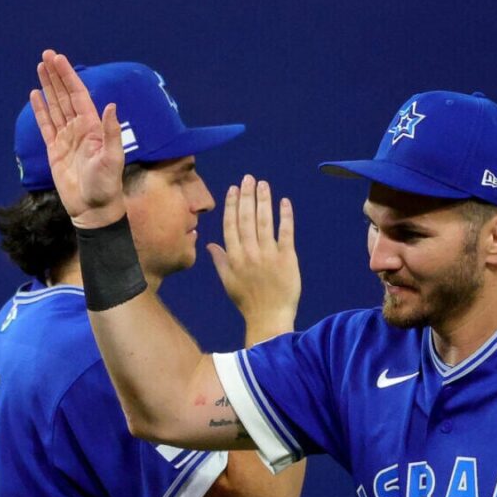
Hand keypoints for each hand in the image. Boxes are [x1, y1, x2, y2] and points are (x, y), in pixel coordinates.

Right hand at [31, 50, 126, 227]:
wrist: (92, 209)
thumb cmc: (106, 186)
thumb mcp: (112, 159)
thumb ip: (111, 132)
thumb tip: (111, 105)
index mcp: (92, 127)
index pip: (78, 95)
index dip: (68, 76)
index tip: (58, 59)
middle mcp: (79, 128)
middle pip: (65, 96)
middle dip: (56, 75)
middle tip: (46, 55)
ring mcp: (66, 138)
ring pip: (55, 106)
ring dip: (48, 87)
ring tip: (40, 68)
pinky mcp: (54, 150)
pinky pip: (45, 125)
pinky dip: (40, 110)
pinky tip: (35, 95)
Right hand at [207, 176, 299, 335]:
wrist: (269, 318)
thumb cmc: (247, 302)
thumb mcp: (228, 282)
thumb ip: (220, 260)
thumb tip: (210, 244)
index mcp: (234, 257)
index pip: (231, 225)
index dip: (231, 204)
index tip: (234, 188)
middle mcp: (249, 253)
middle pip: (246, 218)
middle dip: (247, 196)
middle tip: (249, 178)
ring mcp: (268, 255)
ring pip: (264, 222)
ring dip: (264, 201)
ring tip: (263, 184)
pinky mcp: (287, 258)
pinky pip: (286, 233)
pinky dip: (285, 216)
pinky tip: (284, 202)